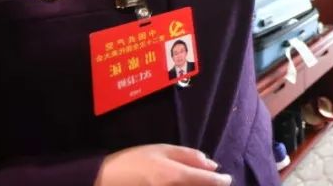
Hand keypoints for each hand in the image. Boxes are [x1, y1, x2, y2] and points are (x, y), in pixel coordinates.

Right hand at [94, 144, 230, 185]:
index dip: (221, 181)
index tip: (227, 179)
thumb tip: (212, 164)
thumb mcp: (162, 150)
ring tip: (199, 182)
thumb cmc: (134, 160)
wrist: (105, 180)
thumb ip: (188, 156)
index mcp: (175, 176)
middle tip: (214, 182)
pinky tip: (185, 185)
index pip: (207, 182)